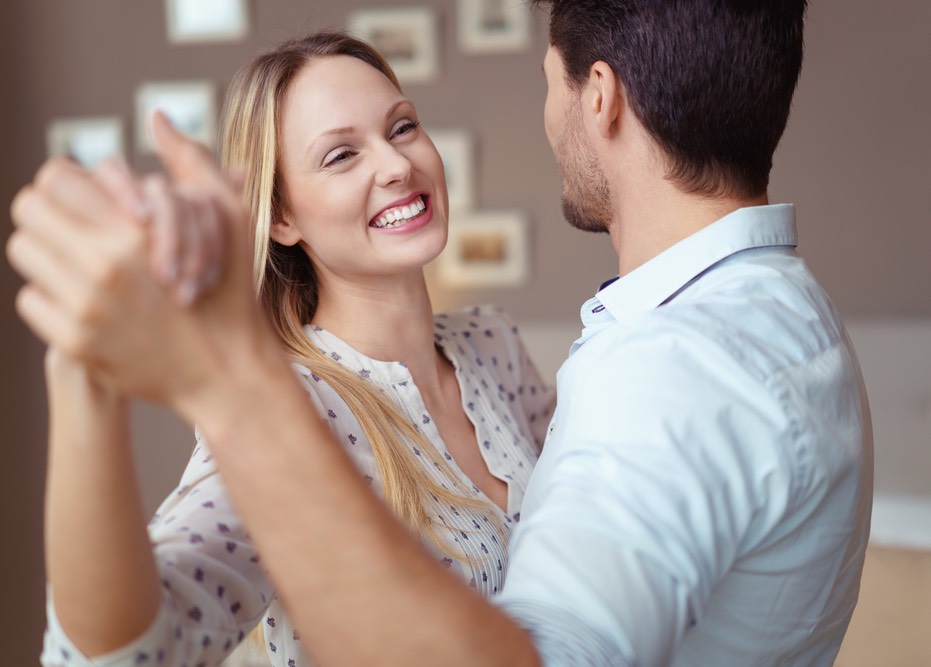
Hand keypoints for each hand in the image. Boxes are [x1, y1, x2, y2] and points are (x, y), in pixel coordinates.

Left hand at [7, 113, 270, 408]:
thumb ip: (191, 161)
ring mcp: (85, 309)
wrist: (228, 372)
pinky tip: (86, 302)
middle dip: (51, 215)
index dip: (65, 184)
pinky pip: (30, 301)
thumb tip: (159, 117)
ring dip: (48, 254)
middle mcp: (103, 269)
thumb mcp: (227, 217)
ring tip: (81, 263)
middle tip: (76, 228)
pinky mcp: (75, 344)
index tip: (85, 200)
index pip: (55, 180)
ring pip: (25, 256)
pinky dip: (52, 298)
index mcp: (136, 232)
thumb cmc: (232, 291)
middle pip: (28, 213)